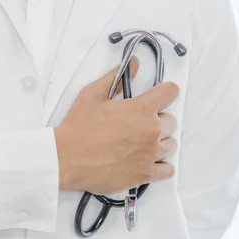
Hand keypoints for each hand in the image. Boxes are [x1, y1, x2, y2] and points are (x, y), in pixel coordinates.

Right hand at [54, 57, 179, 194]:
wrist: (67, 159)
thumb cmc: (79, 127)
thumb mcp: (92, 94)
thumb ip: (115, 78)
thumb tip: (134, 64)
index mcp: (142, 109)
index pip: (171, 92)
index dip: (165, 92)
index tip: (157, 97)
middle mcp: (151, 131)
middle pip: (171, 121)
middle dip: (158, 120)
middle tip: (138, 124)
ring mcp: (150, 155)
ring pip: (170, 145)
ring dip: (160, 143)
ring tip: (141, 145)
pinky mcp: (145, 174)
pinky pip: (168, 170)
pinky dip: (161, 166)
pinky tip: (148, 162)